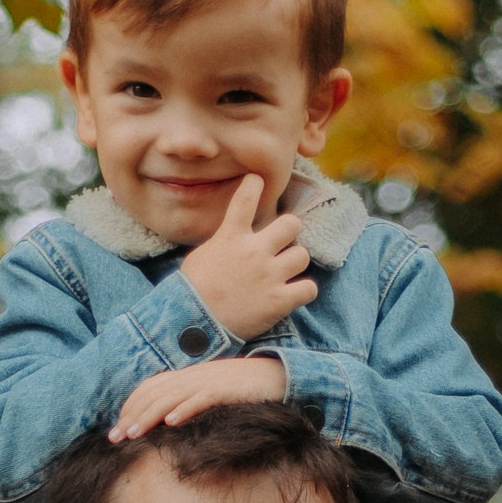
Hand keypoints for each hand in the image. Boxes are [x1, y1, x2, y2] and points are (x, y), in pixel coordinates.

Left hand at [109, 353, 289, 441]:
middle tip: (115, 438)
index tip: (116, 431)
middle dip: (131, 417)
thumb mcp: (208, 395)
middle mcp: (191, 377)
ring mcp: (207, 382)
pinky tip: (171, 423)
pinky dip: (185, 409)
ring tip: (133, 434)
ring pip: (170, 397)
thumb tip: (165, 423)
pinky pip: (201, 399)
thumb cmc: (241, 391)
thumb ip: (187, 403)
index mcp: (185, 377)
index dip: (129, 409)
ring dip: (149, 416)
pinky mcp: (225, 390)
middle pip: (153, 395)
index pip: (148, 390)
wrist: (275, 376)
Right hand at [179, 172, 317, 338]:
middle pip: (291, 224)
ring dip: (295, 263)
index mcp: (231, 237)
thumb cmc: (192, 290)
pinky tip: (295, 293)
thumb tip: (236, 237)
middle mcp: (254, 251)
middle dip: (290, 232)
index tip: (256, 180)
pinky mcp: (279, 301)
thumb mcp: (203, 255)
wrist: (193, 322)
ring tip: (286, 272)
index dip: (253, 185)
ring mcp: (269, 275)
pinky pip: (309, 289)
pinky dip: (304, 291)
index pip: (245, 199)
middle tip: (283, 243)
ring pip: (303, 255)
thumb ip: (224, 242)